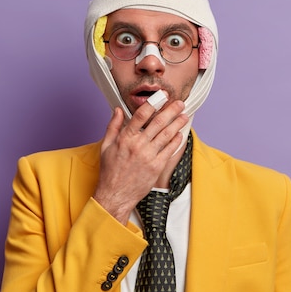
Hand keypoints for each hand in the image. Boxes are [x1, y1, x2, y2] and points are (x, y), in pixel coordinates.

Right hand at [93, 97, 187, 224]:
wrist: (115, 194)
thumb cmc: (110, 171)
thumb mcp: (106, 146)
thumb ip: (113, 126)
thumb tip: (117, 110)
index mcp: (125, 138)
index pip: (141, 115)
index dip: (153, 103)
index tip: (162, 97)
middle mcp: (138, 145)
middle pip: (158, 122)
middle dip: (171, 111)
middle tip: (180, 103)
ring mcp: (149, 156)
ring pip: (167, 135)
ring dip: (177, 123)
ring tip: (184, 116)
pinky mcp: (156, 167)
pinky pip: (169, 150)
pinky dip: (176, 141)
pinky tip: (180, 134)